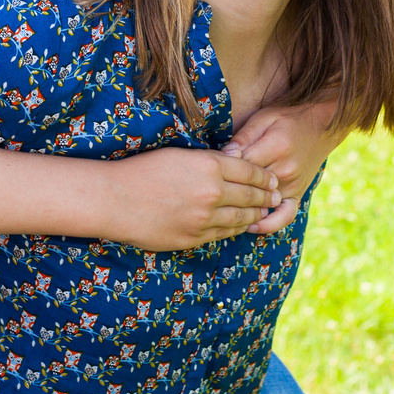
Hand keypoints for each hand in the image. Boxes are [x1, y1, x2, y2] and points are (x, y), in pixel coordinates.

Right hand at [101, 147, 280, 251]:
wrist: (115, 199)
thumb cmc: (143, 170)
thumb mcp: (181, 155)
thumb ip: (210, 161)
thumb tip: (233, 165)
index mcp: (210, 166)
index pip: (250, 171)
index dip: (265, 176)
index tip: (273, 179)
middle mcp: (212, 192)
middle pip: (251, 196)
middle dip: (267, 196)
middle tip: (277, 196)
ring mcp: (203, 218)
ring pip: (241, 218)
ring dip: (256, 215)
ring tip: (265, 212)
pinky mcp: (193, 238)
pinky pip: (223, 235)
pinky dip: (236, 229)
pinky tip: (242, 226)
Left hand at [223, 97, 345, 234]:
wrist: (322, 125)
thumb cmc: (288, 118)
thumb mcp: (264, 118)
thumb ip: (244, 137)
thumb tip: (224, 156)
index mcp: (276, 148)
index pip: (241, 167)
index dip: (222, 171)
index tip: (209, 172)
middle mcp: (286, 171)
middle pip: (249, 189)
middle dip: (228, 192)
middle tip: (211, 194)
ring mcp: (293, 185)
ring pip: (263, 204)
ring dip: (243, 209)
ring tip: (224, 212)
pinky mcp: (298, 194)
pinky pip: (285, 216)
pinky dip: (269, 224)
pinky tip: (253, 226)